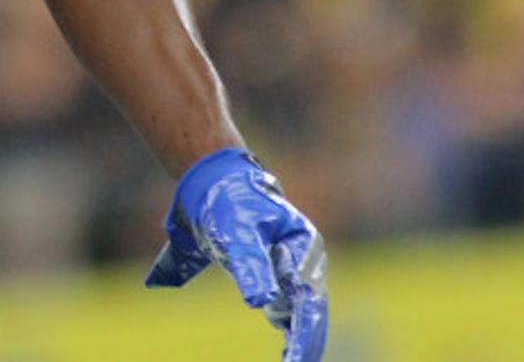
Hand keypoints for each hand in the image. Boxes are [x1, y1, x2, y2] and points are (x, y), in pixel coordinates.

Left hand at [145, 149, 327, 360]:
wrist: (213, 180)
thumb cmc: (227, 203)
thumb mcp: (236, 234)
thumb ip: (250, 266)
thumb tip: (263, 303)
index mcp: (302, 246)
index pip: (309, 300)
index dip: (305, 334)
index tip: (296, 361)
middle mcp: (302, 257)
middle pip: (309, 308)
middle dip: (305, 340)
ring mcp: (289, 264)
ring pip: (299, 307)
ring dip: (298, 333)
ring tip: (291, 358)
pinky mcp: (272, 268)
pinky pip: (284, 301)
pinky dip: (286, 321)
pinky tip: (287, 347)